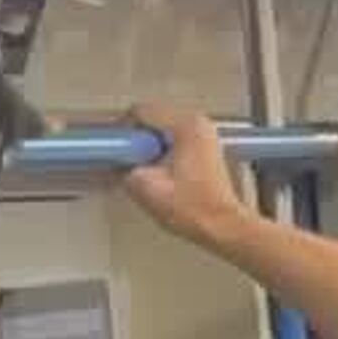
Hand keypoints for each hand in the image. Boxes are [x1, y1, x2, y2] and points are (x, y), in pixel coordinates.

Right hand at [120, 102, 248, 246]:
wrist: (222, 227)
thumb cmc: (194, 210)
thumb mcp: (145, 187)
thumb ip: (124, 168)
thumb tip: (118, 164)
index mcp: (186, 126)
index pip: (142, 111)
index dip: (122, 130)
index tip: (115, 148)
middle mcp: (199, 124)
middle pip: (153, 120)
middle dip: (136, 142)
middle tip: (128, 165)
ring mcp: (205, 136)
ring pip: (162, 133)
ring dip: (149, 150)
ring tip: (146, 174)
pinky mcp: (206, 150)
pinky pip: (174, 143)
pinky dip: (162, 155)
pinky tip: (160, 177)